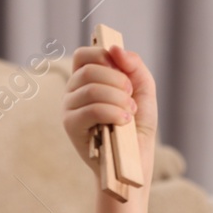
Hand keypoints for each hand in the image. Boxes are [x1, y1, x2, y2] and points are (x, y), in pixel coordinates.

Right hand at [62, 43, 158, 185]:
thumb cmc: (137, 127)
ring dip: (118, 98)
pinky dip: (113, 112)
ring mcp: (69, 109)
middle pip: (89, 70)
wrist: (134, 163)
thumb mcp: (143, 91)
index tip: (123, 73)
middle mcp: (72, 92)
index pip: (83, 55)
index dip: (103, 56)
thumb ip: (134, 66)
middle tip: (131, 97)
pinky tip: (124, 121)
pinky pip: (91, 109)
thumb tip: (116, 49)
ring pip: (91, 88)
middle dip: (117, 81)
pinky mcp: (71, 126)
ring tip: (130, 113)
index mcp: (85, 80)